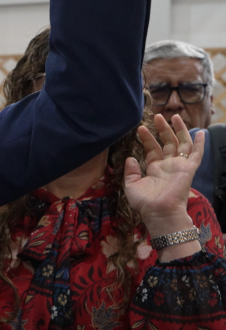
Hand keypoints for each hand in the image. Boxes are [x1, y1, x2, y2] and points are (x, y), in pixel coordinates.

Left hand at [125, 114, 202, 259]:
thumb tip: (130, 158)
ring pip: (181, 144)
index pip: (153, 149)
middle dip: (163, 129)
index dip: (147, 138)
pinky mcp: (188, 169)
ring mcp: (179, 166)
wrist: (158, 212)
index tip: (140, 128)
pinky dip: (199, 144)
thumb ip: (131, 171)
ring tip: (174, 116)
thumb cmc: (145, 203)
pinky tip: (200, 133)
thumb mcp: (132, 186)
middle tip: (158, 116)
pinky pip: (196, 155)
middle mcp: (168, 166)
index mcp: (155, 169)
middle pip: (168, 143)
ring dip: (179, 130)